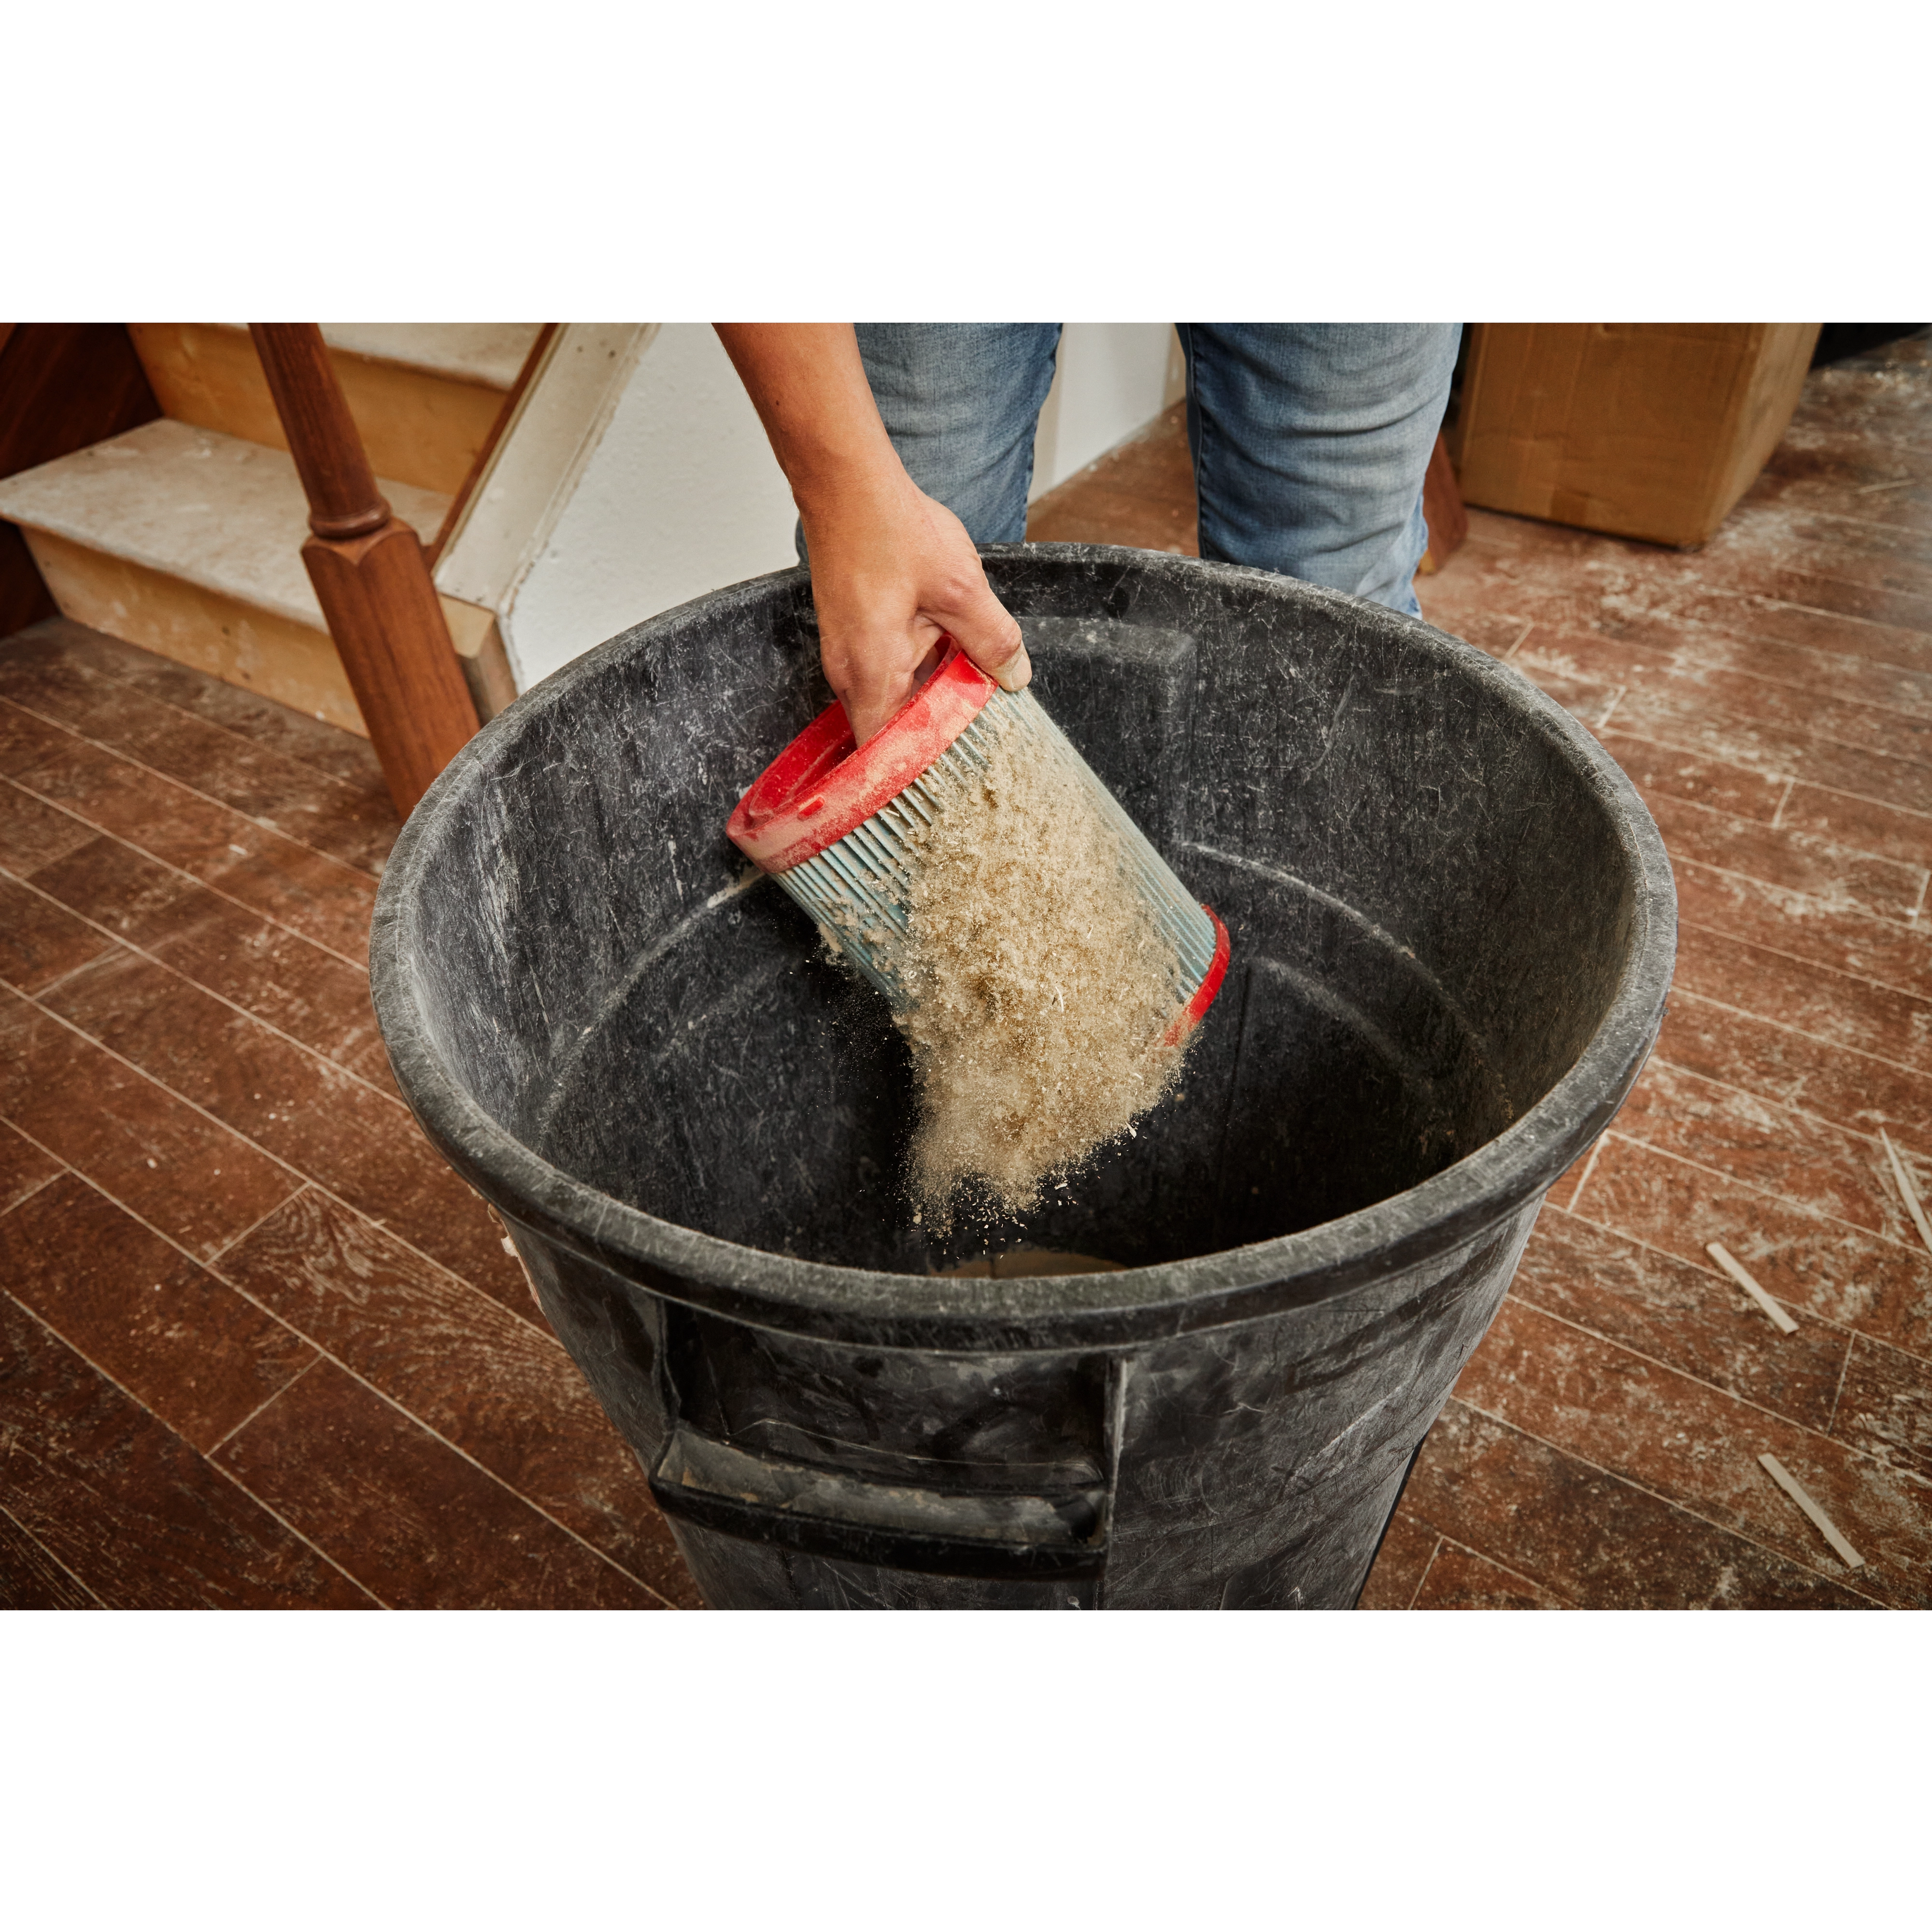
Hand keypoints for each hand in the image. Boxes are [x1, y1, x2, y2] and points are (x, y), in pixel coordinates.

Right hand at [716, 323, 1030, 743]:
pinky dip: (919, 666)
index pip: (889, 756)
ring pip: (892, 696)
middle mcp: (850, 674)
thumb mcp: (962, 590)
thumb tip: (1014, 676)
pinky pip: (886, 667)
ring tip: (973, 684)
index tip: (956, 775)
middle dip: (936, 730)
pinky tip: (950, 645)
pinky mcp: (852, 631)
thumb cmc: (890, 532)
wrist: (845, 483)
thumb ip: (993, 641)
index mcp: (872, 676)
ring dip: (931, 693)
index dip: (922, 770)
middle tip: (982, 727)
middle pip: (892, 728)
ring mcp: (846, 653)